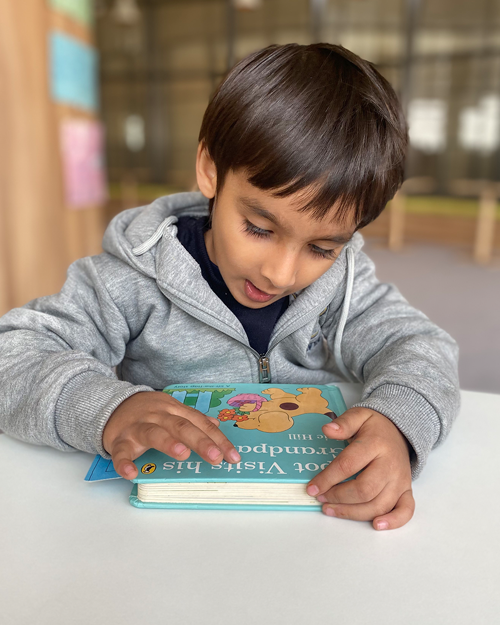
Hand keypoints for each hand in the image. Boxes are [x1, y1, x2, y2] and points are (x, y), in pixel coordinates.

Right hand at [102, 391, 240, 478]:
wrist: (113, 405)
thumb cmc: (148, 413)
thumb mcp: (172, 410)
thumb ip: (193, 418)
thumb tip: (216, 425)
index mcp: (174, 410)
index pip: (200, 423)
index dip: (218, 439)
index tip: (233, 457)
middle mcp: (158, 417)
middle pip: (181, 426)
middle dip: (200, 441)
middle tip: (216, 457)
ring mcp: (138, 428)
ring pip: (154, 433)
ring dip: (168, 443)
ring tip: (183, 454)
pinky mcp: (119, 441)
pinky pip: (121, 452)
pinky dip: (124, 463)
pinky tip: (131, 474)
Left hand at [306, 407, 413, 529]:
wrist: (401, 432)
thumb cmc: (375, 427)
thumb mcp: (359, 416)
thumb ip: (344, 423)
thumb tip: (327, 430)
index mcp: (376, 444)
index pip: (348, 465)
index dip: (327, 478)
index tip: (311, 487)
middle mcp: (390, 465)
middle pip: (364, 490)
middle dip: (338, 497)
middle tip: (320, 498)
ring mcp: (400, 480)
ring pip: (379, 505)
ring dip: (352, 512)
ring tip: (330, 509)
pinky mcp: (406, 491)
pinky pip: (406, 511)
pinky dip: (393, 521)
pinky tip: (375, 525)